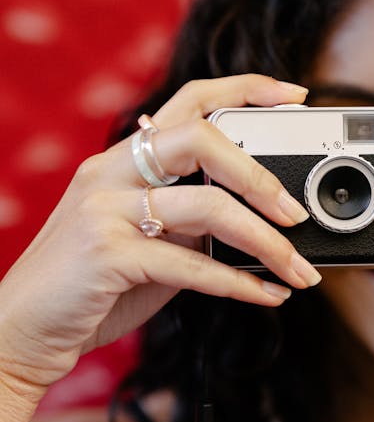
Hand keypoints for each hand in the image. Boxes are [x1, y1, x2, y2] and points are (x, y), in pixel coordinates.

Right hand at [0, 75, 320, 406]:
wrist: (21, 331)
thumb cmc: (90, 288)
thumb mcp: (144, 241)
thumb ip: (188, 223)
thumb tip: (257, 222)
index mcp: (123, 158)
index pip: (190, 101)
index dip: (245, 90)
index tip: (294, 96)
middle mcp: (111, 171)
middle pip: (201, 139)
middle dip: (261, 175)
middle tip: (298, 214)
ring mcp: (105, 210)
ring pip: (208, 207)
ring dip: (266, 241)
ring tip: (298, 269)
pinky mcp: (107, 256)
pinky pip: (192, 265)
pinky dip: (239, 283)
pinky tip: (268, 295)